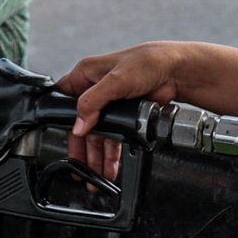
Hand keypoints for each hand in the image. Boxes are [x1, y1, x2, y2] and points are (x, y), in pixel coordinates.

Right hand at [60, 41, 210, 181]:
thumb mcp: (115, 80)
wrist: (177, 71)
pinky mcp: (125, 115)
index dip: (61, 121)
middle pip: (82, 125)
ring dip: (97, 156)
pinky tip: (110, 166)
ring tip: (96, 174)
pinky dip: (111, 154)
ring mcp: (110, 104)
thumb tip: (78, 125)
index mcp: (86, 74)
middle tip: (79, 169)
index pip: (64, 101)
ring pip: (98, 135)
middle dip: (81, 149)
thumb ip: (92, 102)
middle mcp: (95, 89)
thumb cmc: (148, 62)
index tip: (65, 143)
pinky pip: (114, 138)